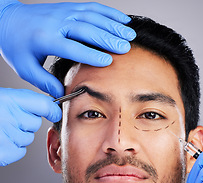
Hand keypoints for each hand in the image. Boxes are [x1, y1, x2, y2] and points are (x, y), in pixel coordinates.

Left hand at [0, 1, 135, 97]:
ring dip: (113, 25)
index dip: (91, 55)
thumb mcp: (25, 68)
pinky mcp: (69, 8)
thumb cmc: (17, 46)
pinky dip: (109, 13)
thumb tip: (62, 94)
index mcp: (45, 39)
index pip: (72, 47)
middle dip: (108, 39)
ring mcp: (64, 12)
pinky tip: (122, 19)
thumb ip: (44, 82)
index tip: (108, 62)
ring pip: (93, 16)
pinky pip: (92, 7)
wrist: (8, 19)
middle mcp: (57, 22)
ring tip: (130, 35)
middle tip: (126, 48)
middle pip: (87, 29)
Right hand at [0, 87, 60, 165]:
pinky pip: (19, 151)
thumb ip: (22, 102)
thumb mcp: (3, 99)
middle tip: (7, 120)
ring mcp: (8, 136)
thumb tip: (49, 108)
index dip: (52, 109)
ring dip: (17, 136)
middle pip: (35, 123)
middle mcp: (11, 117)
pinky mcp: (4, 153)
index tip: (55, 112)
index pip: (44, 104)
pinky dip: (12, 148)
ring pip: (27, 138)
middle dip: (25, 123)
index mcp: (10, 100)